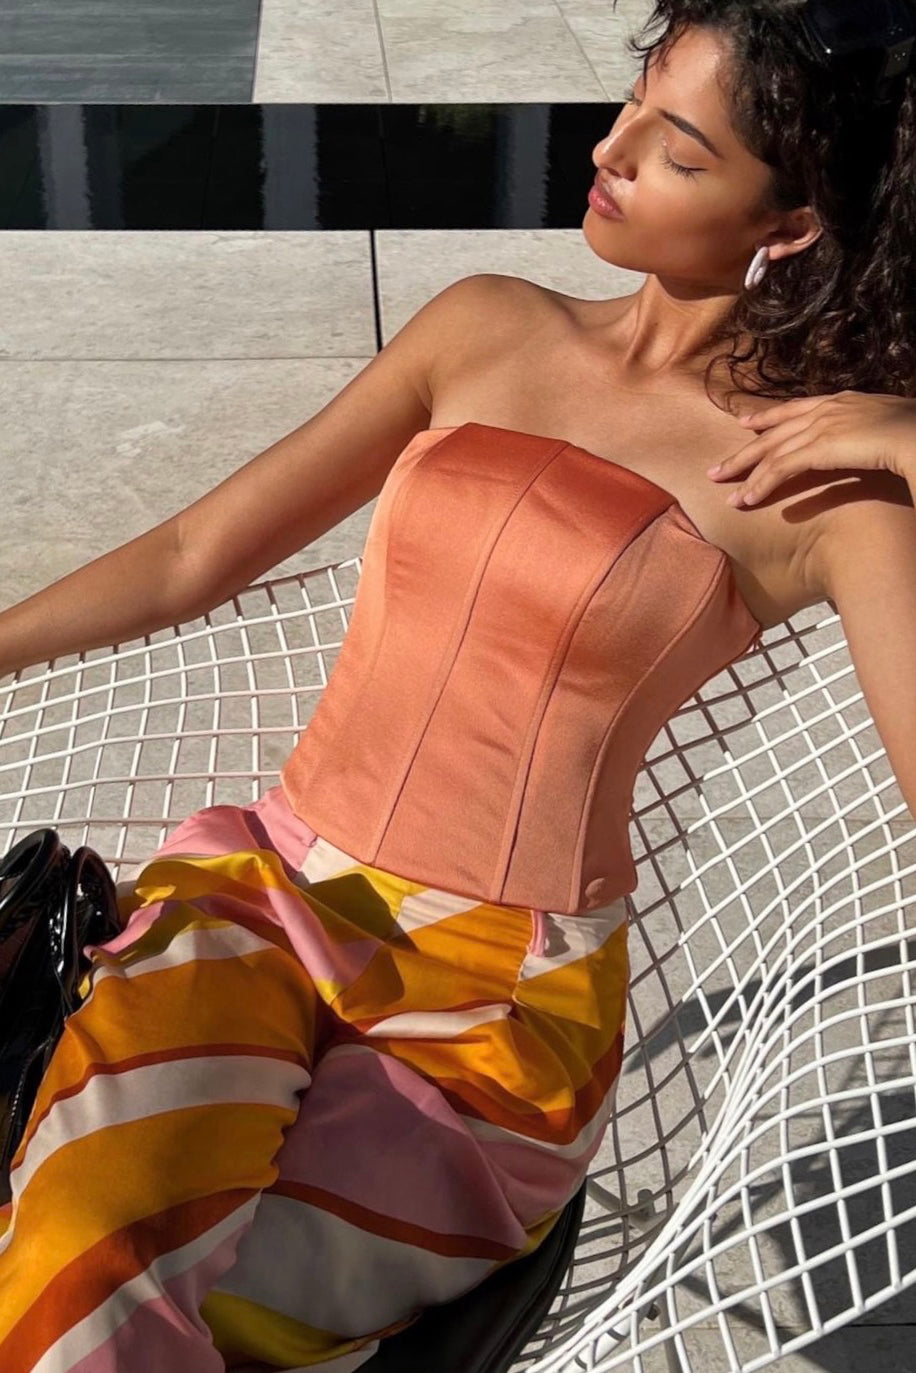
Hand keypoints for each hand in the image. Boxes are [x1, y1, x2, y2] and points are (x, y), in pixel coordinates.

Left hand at [706, 390, 915, 506]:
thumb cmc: (914, 433)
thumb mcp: (888, 424)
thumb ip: (869, 432)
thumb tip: (869, 445)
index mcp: (843, 400)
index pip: (796, 407)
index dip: (768, 416)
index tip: (745, 423)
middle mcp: (826, 409)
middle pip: (774, 431)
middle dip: (744, 451)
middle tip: (718, 468)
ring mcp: (821, 426)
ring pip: (771, 452)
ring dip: (745, 475)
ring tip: (726, 493)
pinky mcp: (819, 447)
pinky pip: (780, 469)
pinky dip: (760, 485)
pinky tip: (747, 499)